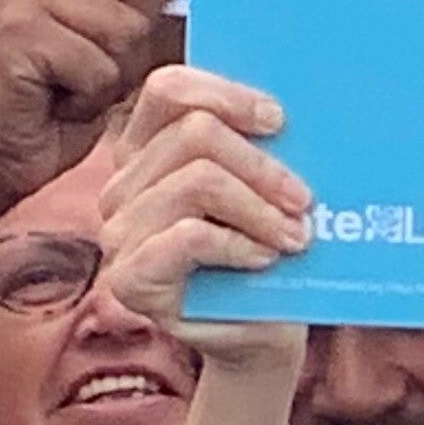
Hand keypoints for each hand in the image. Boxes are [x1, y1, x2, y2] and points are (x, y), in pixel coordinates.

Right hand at [0, 0, 178, 220]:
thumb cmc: (58, 98)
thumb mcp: (109, 33)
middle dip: (136, 28)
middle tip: (91, 56)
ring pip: (126, 23)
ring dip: (113, 70)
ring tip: (73, 82)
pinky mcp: (18, 35)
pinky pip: (100, 63)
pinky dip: (91, 95)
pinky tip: (58, 100)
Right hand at [103, 63, 311, 366]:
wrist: (260, 335)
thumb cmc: (265, 254)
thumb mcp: (261, 191)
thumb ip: (258, 148)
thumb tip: (293, 110)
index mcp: (147, 150)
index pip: (168, 89)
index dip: (226, 94)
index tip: (279, 121)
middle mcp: (121, 187)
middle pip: (194, 134)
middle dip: (261, 164)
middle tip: (305, 198)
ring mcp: (118, 234)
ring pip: (196, 181)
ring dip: (260, 208)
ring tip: (297, 235)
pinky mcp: (129, 280)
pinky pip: (187, 235)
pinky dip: (238, 243)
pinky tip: (264, 258)